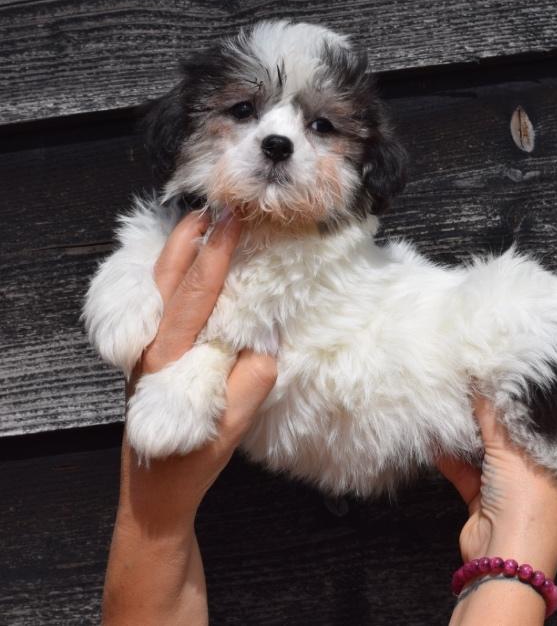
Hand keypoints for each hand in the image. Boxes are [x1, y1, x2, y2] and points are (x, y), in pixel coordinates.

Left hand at [103, 209, 276, 625]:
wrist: (154, 493)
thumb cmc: (193, 460)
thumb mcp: (233, 425)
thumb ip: (253, 377)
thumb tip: (267, 340)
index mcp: (173, 358)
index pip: (198, 293)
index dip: (217, 254)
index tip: (232, 218)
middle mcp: (153, 347)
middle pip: (167, 277)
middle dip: (190, 237)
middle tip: (214, 205)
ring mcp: (147, 351)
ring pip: (158, 288)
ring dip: (179, 253)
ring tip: (200, 225)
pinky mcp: (150, 359)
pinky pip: (161, 305)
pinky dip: (176, 277)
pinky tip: (189, 271)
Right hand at [438, 394, 556, 624]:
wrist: (503, 560)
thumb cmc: (525, 504)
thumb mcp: (511, 451)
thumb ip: (494, 416)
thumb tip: (482, 381)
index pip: (544, 424)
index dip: (525, 402)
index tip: (505, 376)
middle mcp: (540, 475)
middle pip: (514, 438)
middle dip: (493, 417)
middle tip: (474, 385)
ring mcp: (512, 490)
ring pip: (488, 454)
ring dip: (470, 436)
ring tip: (453, 404)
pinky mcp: (485, 501)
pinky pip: (468, 473)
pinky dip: (453, 459)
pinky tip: (436, 439)